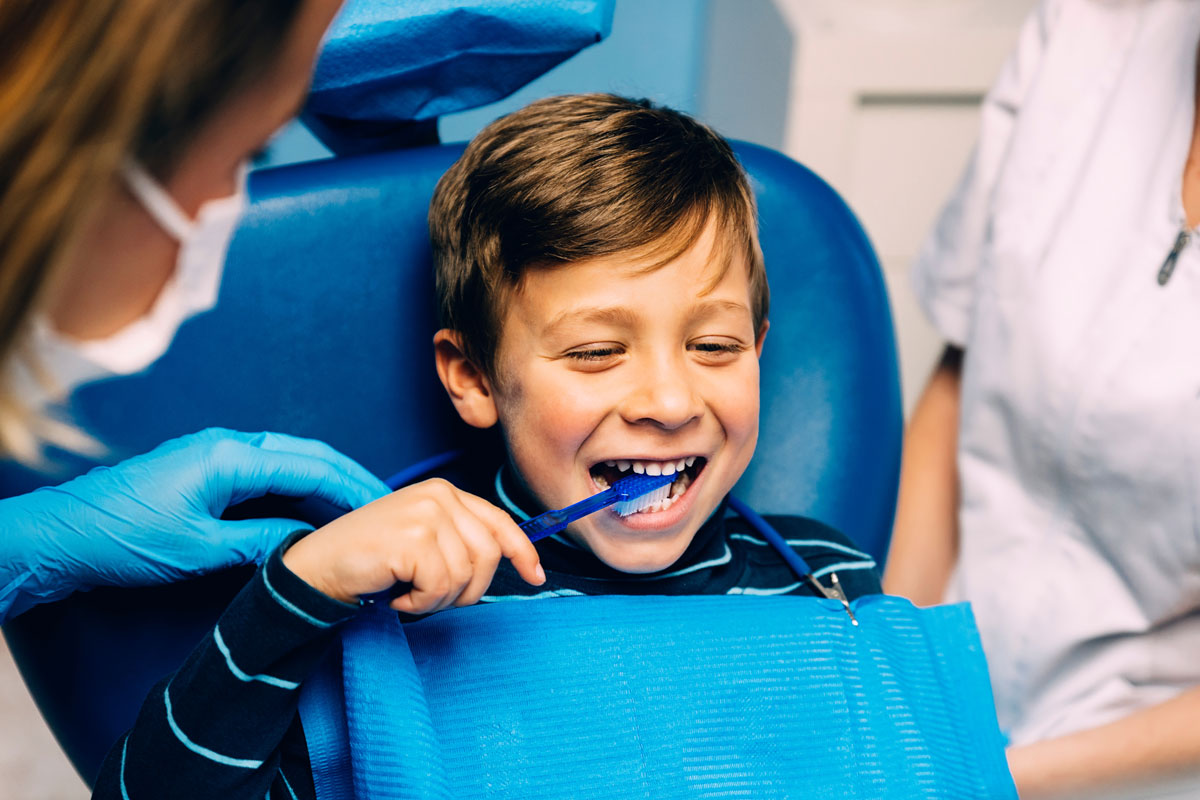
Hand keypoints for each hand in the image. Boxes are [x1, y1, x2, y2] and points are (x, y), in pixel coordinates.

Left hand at [0, 428, 388, 618]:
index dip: (353, 489)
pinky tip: (313, 510)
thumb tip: (309, 547)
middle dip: (350, 478)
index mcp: (230, 456)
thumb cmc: (121, 539)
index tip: (386, 508)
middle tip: (387, 505)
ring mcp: (216, 454)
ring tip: (360, 508)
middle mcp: (228, 445)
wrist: (60, 535)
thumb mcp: (199, 549)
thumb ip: (261, 542)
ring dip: (326, 481)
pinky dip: (299, 487)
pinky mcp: (207, 469)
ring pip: (290, 460)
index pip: (310, 467)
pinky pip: (268, 471)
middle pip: (308, 454)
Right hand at [282, 478, 545, 612]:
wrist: (319, 567)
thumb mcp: (424, 540)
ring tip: (408, 591)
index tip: (535, 576)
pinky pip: (440, 587)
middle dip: (466, 589)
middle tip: (430, 596)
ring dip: (437, 599)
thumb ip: (461, 540)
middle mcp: (440, 495)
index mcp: (446, 492)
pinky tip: (396, 594)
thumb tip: (514, 561)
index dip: (523, 551)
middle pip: (488, 556)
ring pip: (466, 576)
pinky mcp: (413, 538)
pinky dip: (419, 603)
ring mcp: (426, 514)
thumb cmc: (372, 560)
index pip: (499, 522)